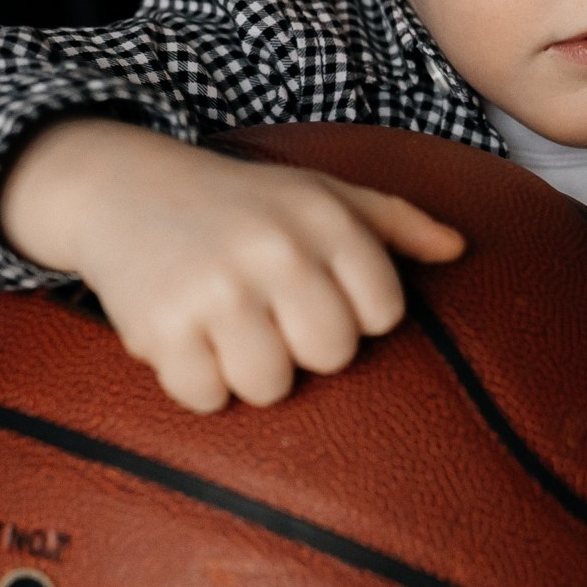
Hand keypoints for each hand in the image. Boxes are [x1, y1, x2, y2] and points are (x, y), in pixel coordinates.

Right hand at [0, 120, 466, 412]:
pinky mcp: (161, 326)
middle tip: (269, 314)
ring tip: (228, 327)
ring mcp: (215, 289)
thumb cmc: (243, 203)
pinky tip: (187, 337)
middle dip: (303, 347)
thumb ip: (396, 224)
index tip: (317, 292)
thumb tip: (460, 250)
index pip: (383, 314)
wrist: (125, 188)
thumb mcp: (320, 195)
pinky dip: (196, 380)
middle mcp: (274, 249)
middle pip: (331, 355)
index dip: (353, 315)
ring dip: (250, 370)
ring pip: (271, 385)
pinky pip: (206, 398)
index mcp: (323, 217)